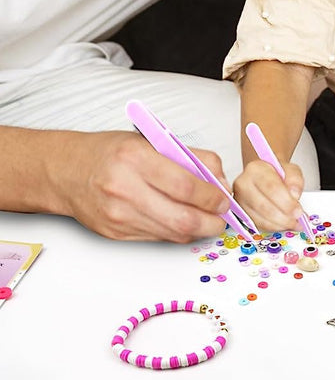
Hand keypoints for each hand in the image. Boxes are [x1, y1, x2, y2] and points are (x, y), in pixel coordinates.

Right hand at [63, 131, 232, 241]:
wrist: (66, 172)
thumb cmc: (111, 152)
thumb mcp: (151, 141)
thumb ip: (190, 158)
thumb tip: (220, 180)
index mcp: (136, 158)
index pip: (185, 185)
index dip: (211, 196)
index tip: (224, 197)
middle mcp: (125, 189)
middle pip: (181, 217)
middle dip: (211, 220)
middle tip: (222, 215)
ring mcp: (118, 215)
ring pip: (171, 233)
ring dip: (197, 229)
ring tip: (209, 219)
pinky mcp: (115, 233)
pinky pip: (157, 238)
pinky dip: (177, 232)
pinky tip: (184, 221)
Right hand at [233, 159, 305, 232]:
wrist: (265, 175)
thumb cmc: (277, 173)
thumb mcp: (291, 170)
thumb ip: (295, 180)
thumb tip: (294, 195)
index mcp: (255, 169)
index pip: (271, 188)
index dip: (286, 203)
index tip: (298, 211)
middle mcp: (243, 184)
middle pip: (263, 206)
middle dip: (283, 217)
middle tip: (297, 219)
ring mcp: (240, 200)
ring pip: (260, 219)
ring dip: (279, 224)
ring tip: (293, 223)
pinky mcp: (241, 213)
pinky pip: (258, 225)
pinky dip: (273, 227)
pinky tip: (283, 224)